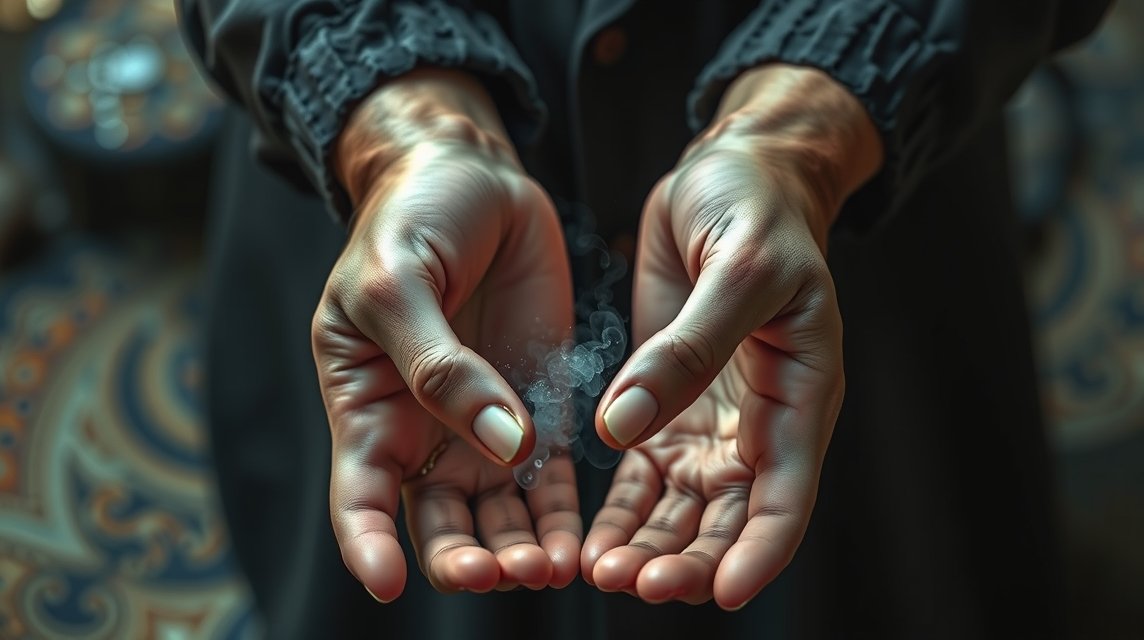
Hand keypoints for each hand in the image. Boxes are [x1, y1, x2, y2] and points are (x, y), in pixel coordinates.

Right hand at [312, 70, 579, 601]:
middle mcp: (421, 431)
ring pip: (497, 517)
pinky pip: (548, 482)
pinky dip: (561, 520)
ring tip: (550, 566)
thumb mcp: (400, 284)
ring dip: (520, 550)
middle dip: (466, 559)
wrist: (468, 178)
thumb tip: (497, 442)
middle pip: (437, 522)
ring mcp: (483, 425)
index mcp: (366, 404)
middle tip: (502, 571)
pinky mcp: (538, 410)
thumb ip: (439, 367)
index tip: (387, 582)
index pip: (360, 494)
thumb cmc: (408, 222)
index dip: (366, 545)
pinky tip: (579, 547)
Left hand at [582, 65, 882, 608]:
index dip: (760, 550)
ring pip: (682, 510)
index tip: (724, 594)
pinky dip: (622, 514)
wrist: (732, 174)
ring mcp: (711, 421)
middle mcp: (760, 423)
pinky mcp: (667, 405)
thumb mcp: (737, 270)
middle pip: (729, 518)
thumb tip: (623, 429)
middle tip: (634, 583)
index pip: (787, 493)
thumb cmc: (756, 210)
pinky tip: (591, 542)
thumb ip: (689, 352)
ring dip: (648, 546)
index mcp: (802, 392)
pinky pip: (643, 478)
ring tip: (603, 573)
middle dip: (689, 560)